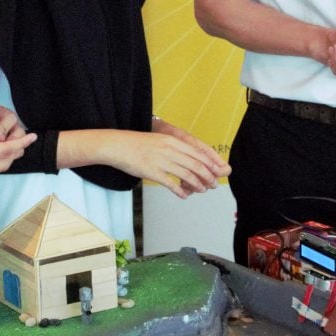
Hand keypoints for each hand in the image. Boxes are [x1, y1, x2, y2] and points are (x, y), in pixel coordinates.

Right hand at [96, 127, 229, 198]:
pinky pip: (171, 184)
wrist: (118, 145)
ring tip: (202, 190)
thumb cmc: (137, 144)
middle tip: (213, 184)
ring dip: (197, 184)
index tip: (217, 171)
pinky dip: (180, 191)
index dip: (210, 164)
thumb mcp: (159, 141)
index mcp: (172, 141)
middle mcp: (169, 150)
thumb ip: (174, 148)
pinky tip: (184, 195)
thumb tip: (188, 158)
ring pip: (186, 175)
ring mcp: (161, 161)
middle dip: (207, 176)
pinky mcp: (152, 172)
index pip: (197, 153)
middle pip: (195, 164)